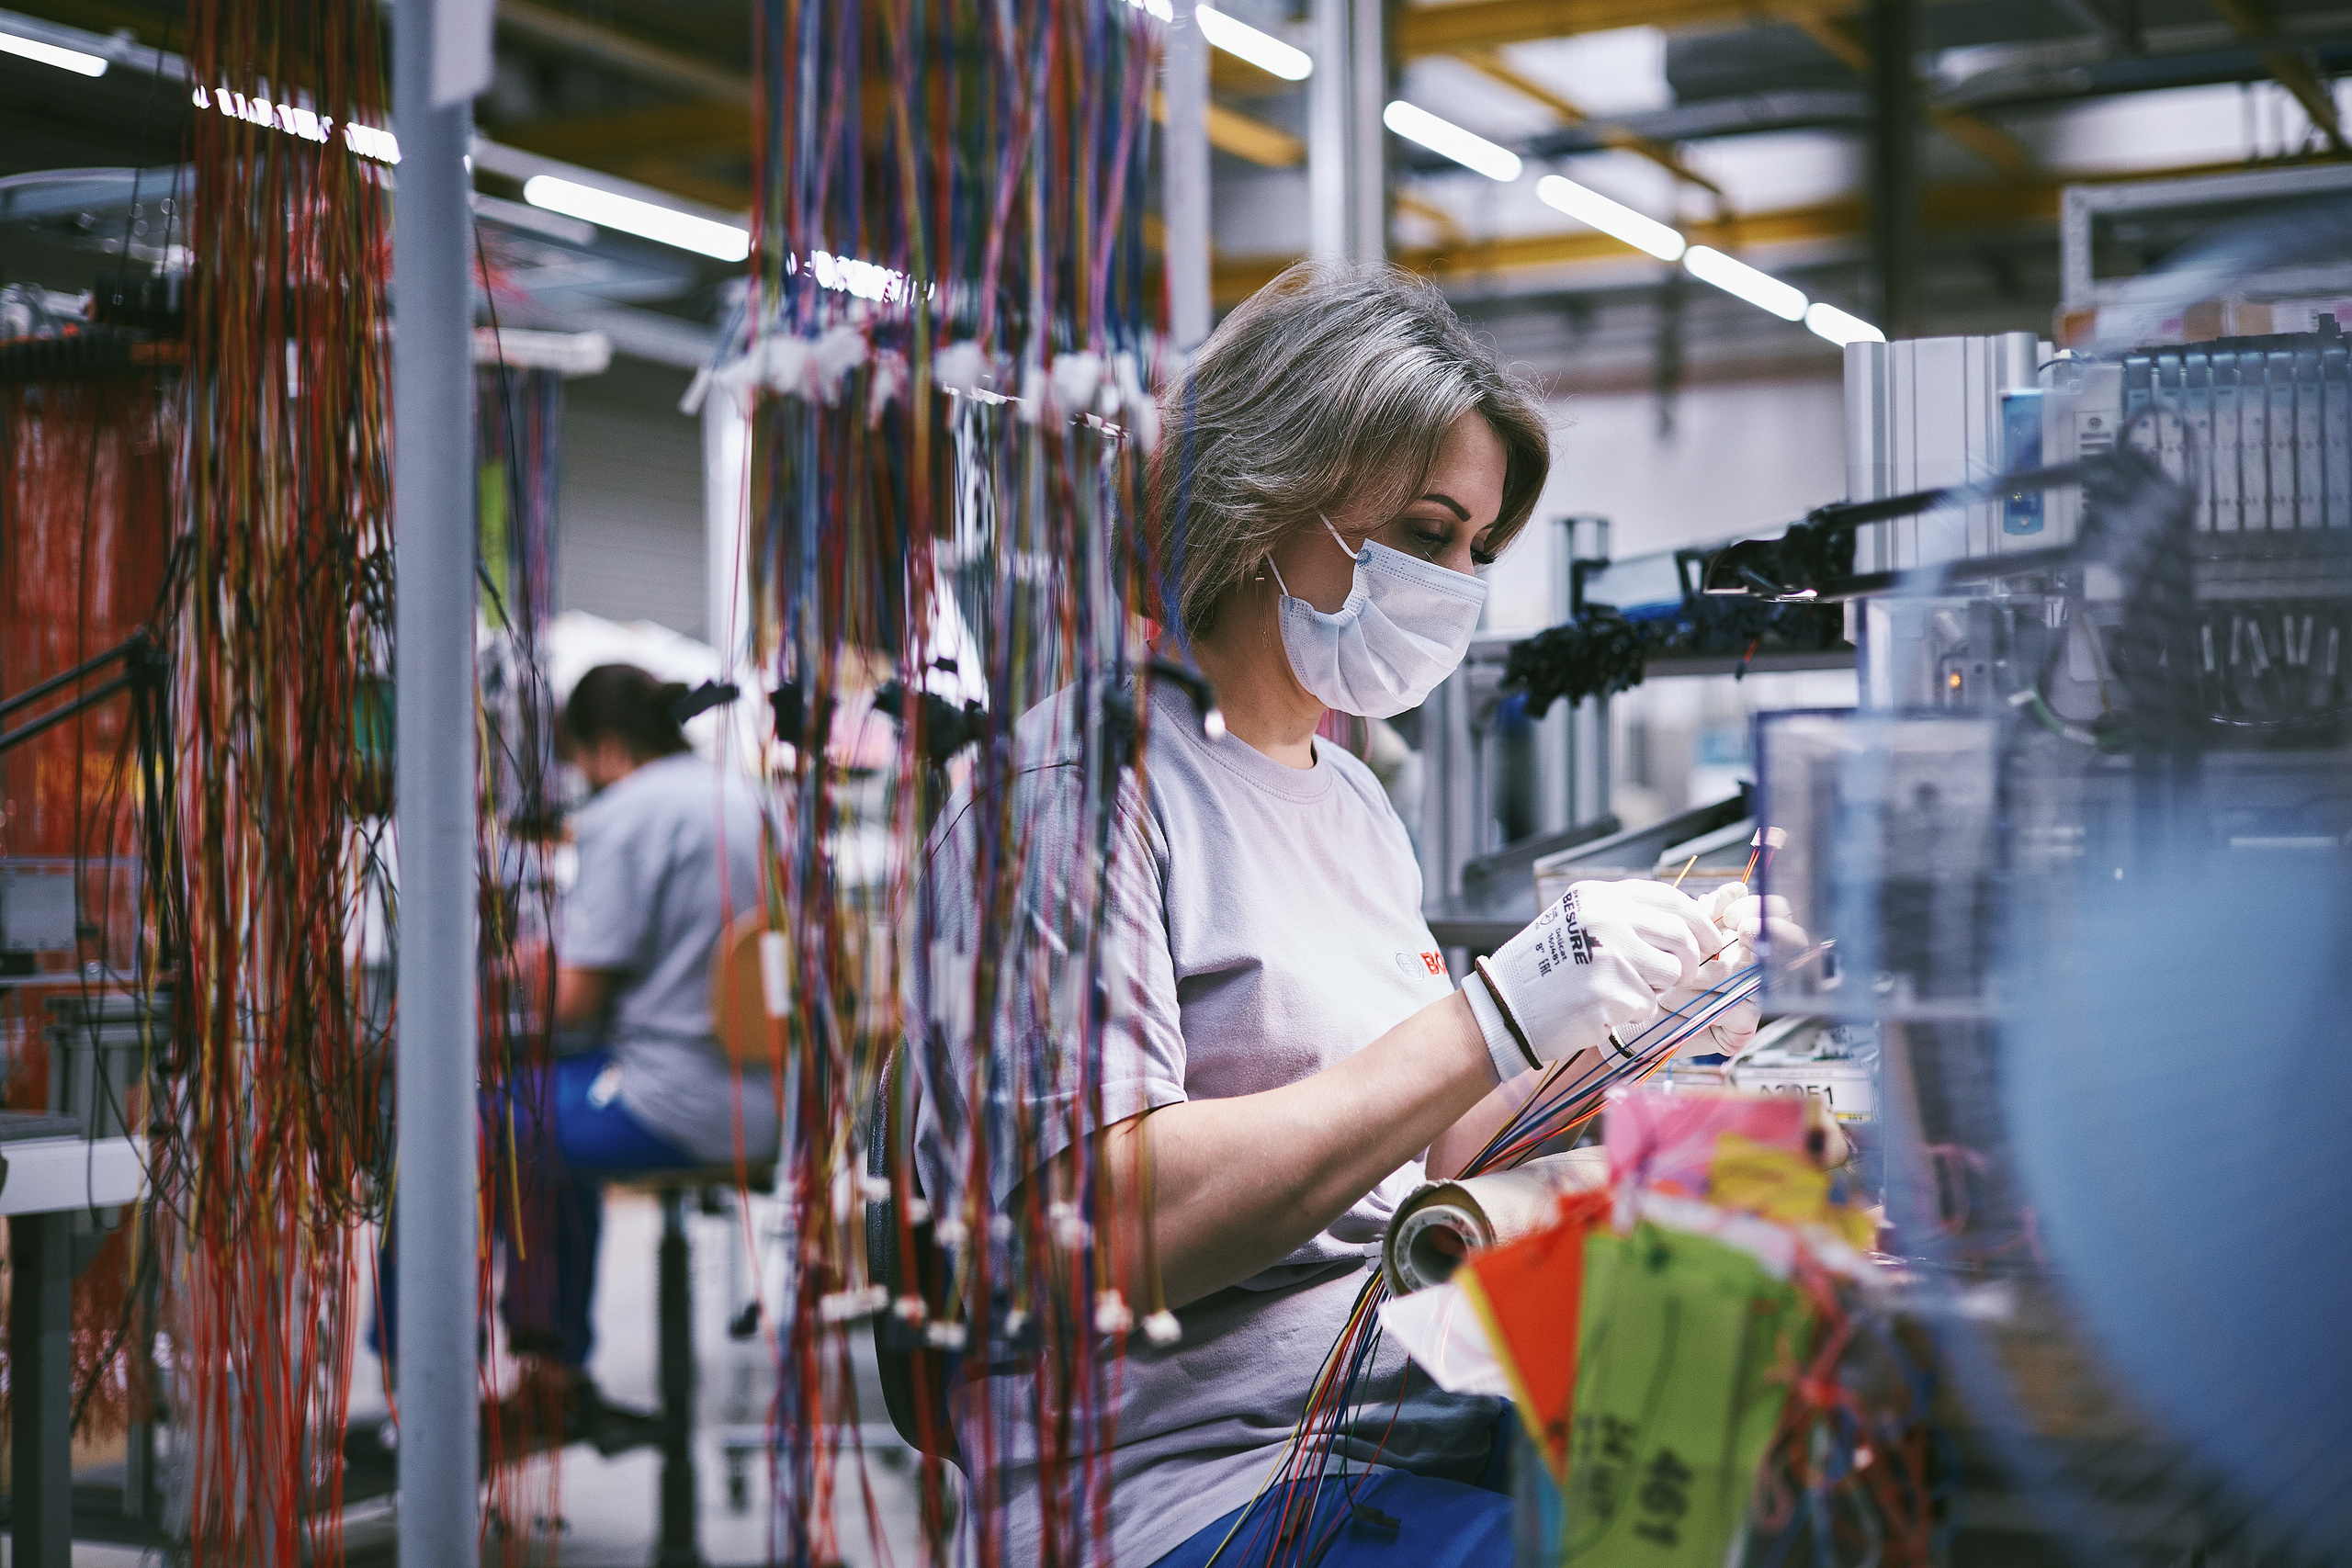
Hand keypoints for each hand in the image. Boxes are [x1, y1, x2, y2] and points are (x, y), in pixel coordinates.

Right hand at [1461, 879, 1716, 1076]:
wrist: (1504, 1008)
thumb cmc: (1545, 971)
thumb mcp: (1579, 924)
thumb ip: (1625, 917)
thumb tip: (1688, 924)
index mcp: (1598, 896)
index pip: (1670, 899)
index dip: (1699, 922)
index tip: (1711, 941)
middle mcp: (1603, 916)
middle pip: (1680, 936)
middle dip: (1689, 962)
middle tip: (1678, 978)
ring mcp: (1605, 953)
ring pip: (1671, 973)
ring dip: (1659, 990)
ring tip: (1625, 993)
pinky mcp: (1607, 991)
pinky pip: (1648, 1005)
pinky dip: (1634, 1013)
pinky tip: (1604, 1010)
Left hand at [1656, 883, 1806, 1057]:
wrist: (1631, 1009)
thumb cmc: (1655, 968)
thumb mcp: (1680, 932)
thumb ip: (1709, 910)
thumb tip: (1740, 888)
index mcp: (1743, 942)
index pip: (1776, 918)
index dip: (1762, 912)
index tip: (1731, 916)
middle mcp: (1754, 970)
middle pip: (1784, 945)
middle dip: (1758, 934)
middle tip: (1739, 932)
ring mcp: (1752, 1001)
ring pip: (1750, 978)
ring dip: (1708, 974)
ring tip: (1675, 977)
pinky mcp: (1742, 1031)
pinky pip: (1737, 1010)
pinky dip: (1701, 1002)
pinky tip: (1673, 1001)